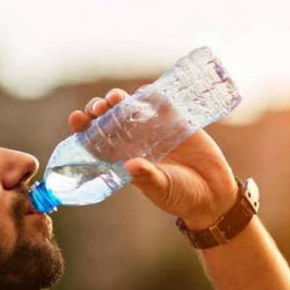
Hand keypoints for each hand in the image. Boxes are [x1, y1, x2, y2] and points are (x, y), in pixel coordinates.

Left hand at [70, 89, 239, 229]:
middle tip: (99, 107)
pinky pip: (160, 103)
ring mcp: (153, 130)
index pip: (96, 141)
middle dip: (100, 110)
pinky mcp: (175, 122)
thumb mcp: (161, 188)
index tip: (75, 118)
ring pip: (130, 108)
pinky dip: (151, 96)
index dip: (84, 128)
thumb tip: (131, 165)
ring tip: (115, 98)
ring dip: (120, 100)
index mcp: (122, 159)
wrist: (213, 193)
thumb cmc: (180, 196)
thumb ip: (147, 177)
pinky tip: (143, 93)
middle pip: (109, 120)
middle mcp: (134, 142)